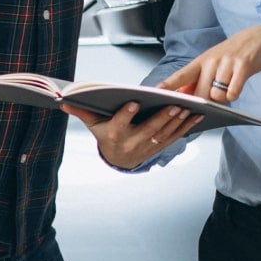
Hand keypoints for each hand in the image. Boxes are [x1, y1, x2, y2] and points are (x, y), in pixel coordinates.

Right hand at [63, 101, 201, 169]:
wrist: (118, 159)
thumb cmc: (105, 134)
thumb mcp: (94, 124)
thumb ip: (82, 112)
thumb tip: (63, 102)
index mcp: (114, 135)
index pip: (120, 124)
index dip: (126, 114)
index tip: (134, 102)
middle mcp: (132, 143)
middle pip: (149, 130)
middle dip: (162, 117)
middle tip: (174, 104)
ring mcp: (148, 147)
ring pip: (165, 134)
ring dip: (178, 121)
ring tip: (189, 108)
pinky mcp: (160, 147)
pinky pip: (176, 137)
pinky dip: (187, 127)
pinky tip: (197, 115)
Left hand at [162, 25, 260, 102]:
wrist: (258, 38)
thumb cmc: (231, 55)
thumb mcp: (211, 63)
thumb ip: (197, 80)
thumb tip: (181, 97)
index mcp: (200, 61)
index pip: (181, 75)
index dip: (168, 85)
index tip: (156, 92)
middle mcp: (211, 61)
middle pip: (200, 94)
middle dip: (204, 102)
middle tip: (212, 96)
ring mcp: (227, 63)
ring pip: (217, 96)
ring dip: (223, 98)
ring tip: (229, 85)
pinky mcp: (243, 66)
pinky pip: (233, 92)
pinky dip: (234, 94)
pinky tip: (236, 86)